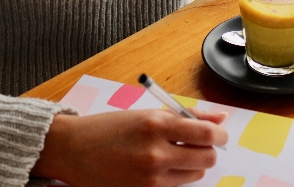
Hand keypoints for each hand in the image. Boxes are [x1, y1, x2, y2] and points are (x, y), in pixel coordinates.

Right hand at [31, 108, 227, 186]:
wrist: (73, 150)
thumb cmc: (109, 128)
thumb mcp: (148, 113)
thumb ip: (187, 116)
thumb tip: (221, 119)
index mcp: (156, 124)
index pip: (206, 133)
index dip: (219, 134)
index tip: (219, 133)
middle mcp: (155, 152)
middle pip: (207, 157)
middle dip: (208, 149)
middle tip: (198, 143)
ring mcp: (150, 177)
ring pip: (195, 173)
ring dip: (193, 163)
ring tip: (174, 153)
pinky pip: (177, 185)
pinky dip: (176, 175)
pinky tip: (160, 165)